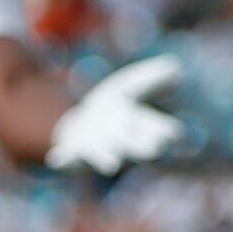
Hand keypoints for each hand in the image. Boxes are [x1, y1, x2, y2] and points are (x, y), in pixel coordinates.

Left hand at [44, 55, 185, 174]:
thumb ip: (151, 80)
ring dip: (107, 159)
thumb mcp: (130, 87)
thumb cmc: (111, 109)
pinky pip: (68, 161)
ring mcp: (96, 151)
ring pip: (104, 156)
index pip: (155, 130)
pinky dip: (63, 161)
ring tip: (110, 164)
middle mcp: (121, 143)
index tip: (174, 133)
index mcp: (138, 127)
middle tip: (153, 151)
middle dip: (141, 148)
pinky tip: (55, 159)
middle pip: (134, 146)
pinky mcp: (73, 155)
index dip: (164, 132)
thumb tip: (178, 67)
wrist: (79, 130)